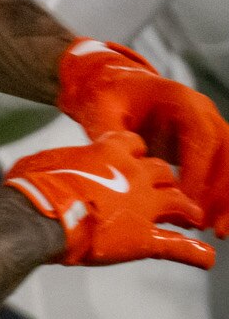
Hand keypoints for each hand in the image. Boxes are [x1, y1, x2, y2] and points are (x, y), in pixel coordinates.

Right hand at [4, 129, 213, 268]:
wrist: (36, 215)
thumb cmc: (31, 186)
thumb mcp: (41, 162)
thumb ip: (55, 163)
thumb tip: (37, 170)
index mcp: (109, 151)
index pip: (134, 144)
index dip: (134, 153)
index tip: (131, 160)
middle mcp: (134, 174)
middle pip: (162, 171)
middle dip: (164, 181)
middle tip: (162, 191)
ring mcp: (144, 207)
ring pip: (179, 202)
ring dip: (187, 210)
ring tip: (194, 218)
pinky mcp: (144, 239)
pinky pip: (178, 246)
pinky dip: (195, 254)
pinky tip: (206, 259)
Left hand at [56, 38, 228, 226]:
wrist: (115, 86)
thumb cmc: (107, 97)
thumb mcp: (101, 109)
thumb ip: (110, 134)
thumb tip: (118, 163)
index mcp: (182, 101)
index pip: (201, 137)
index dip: (198, 170)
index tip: (186, 201)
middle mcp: (205, 113)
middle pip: (227, 153)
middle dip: (222, 191)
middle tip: (211, 227)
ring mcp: (211, 129)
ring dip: (227, 199)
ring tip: (217, 231)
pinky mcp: (208, 147)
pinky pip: (225, 171)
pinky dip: (222, 196)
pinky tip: (215, 223)